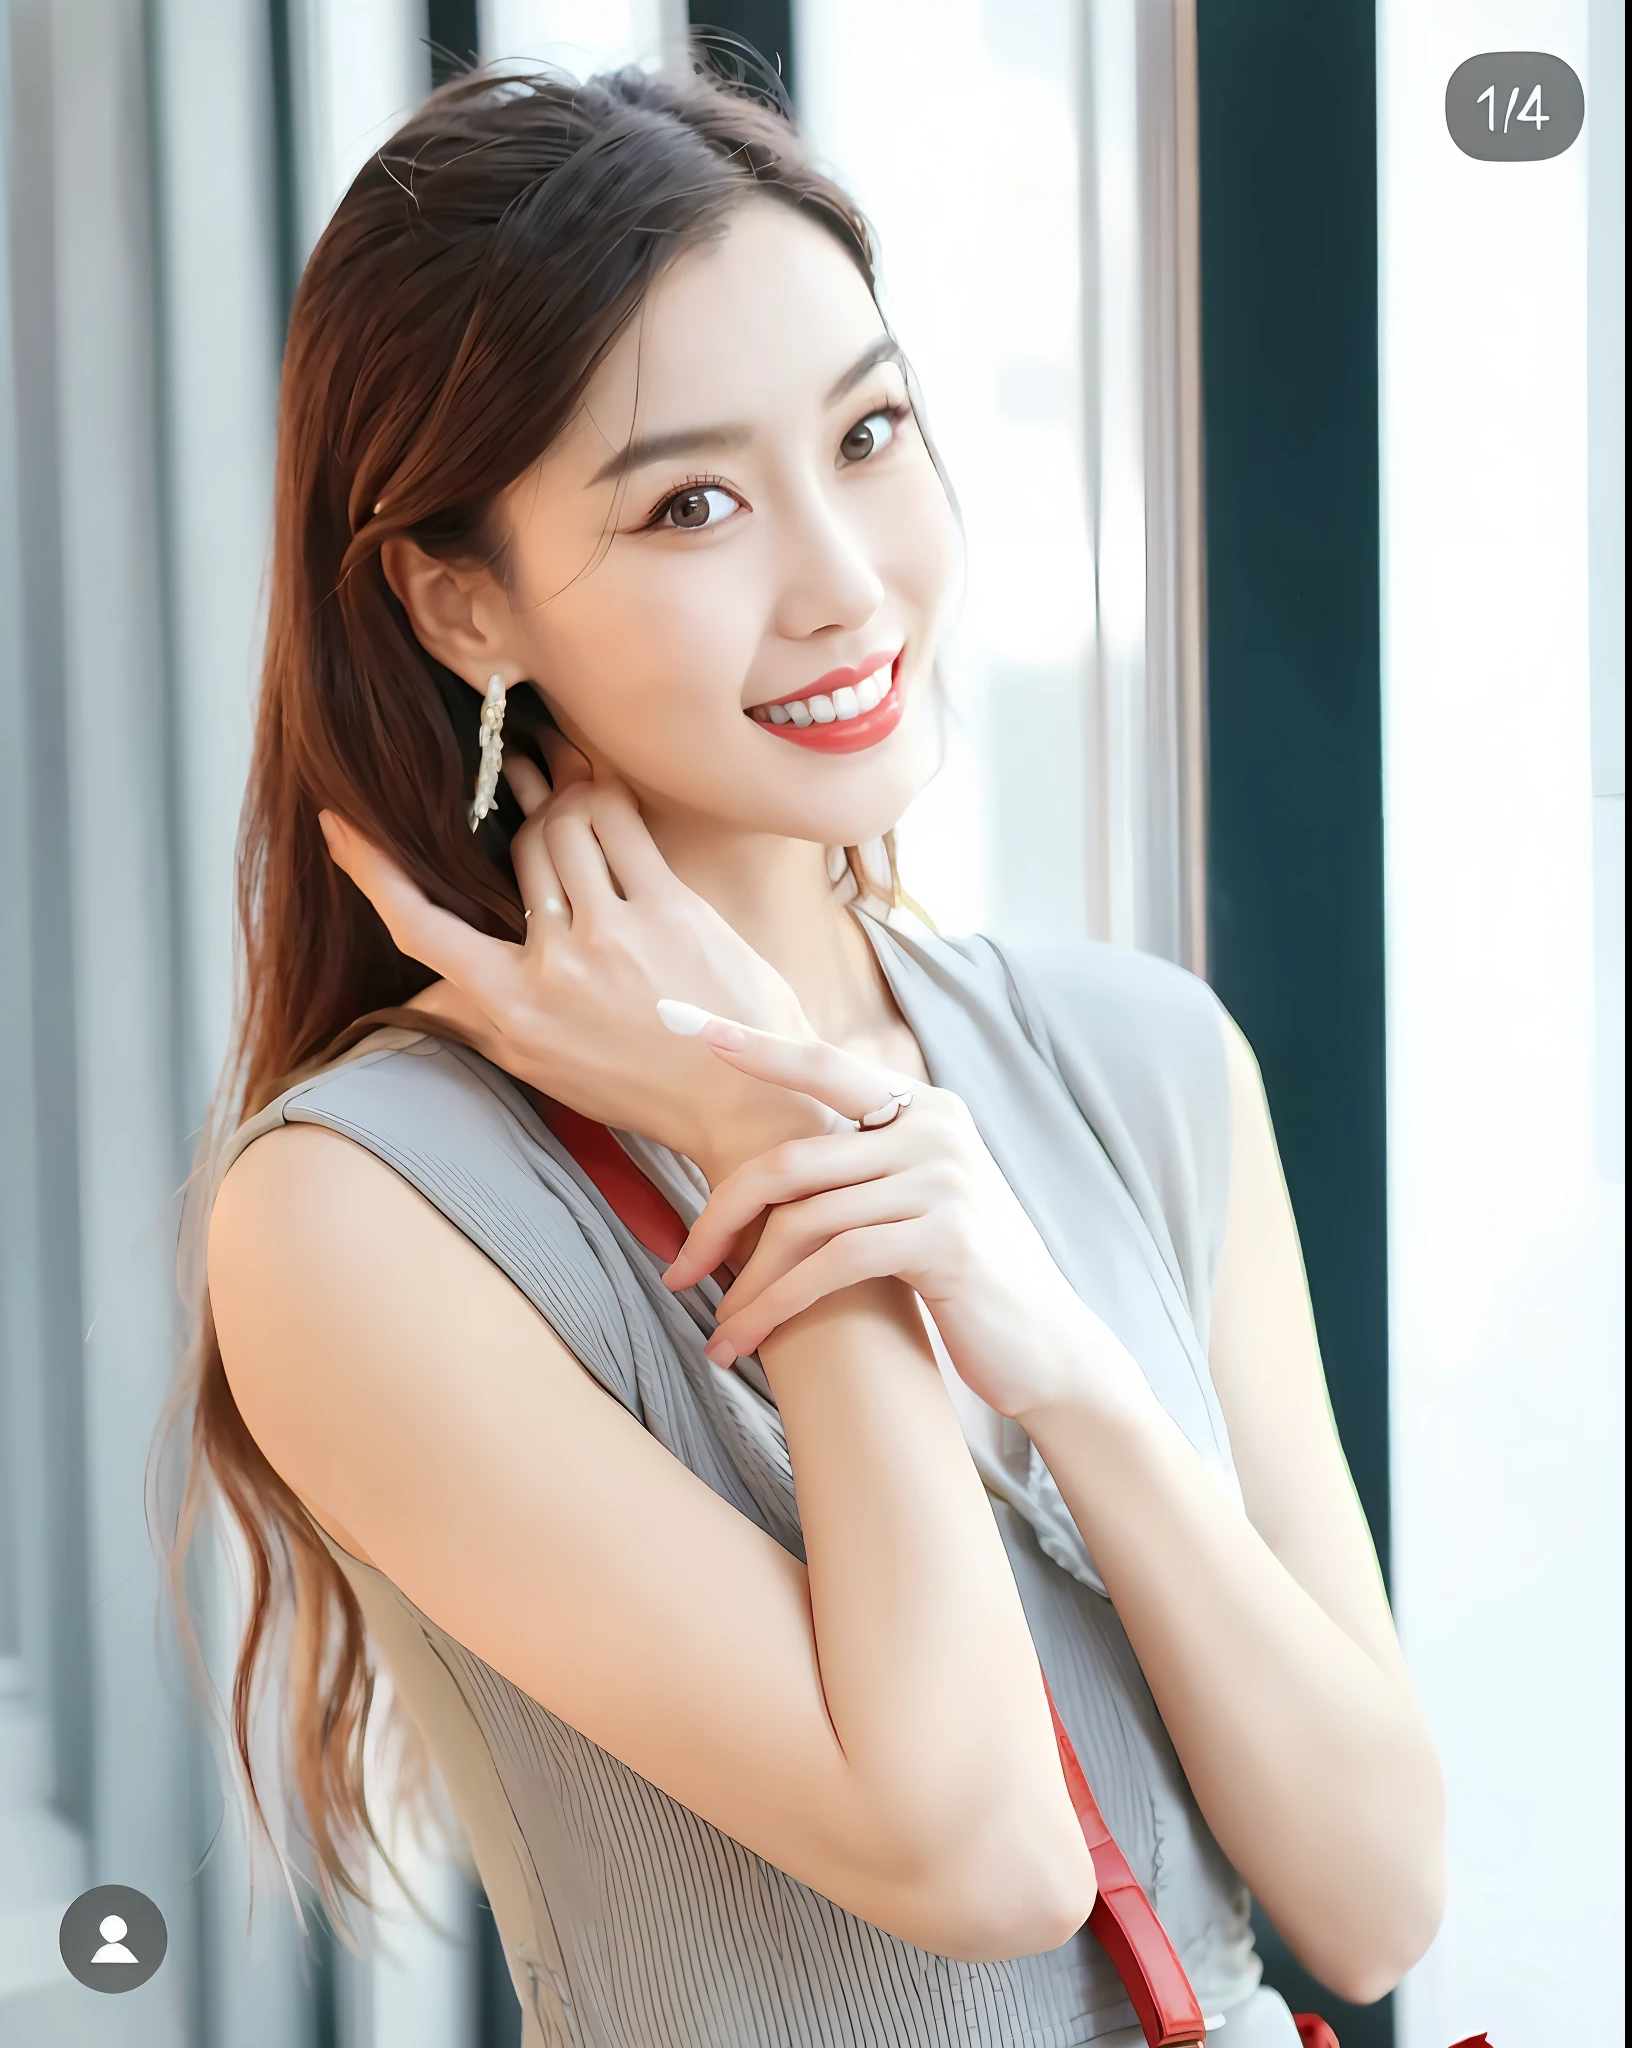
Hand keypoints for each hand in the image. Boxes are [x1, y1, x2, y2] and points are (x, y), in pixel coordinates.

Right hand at [319, 747, 833, 1181]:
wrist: (744, 1105)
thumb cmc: (644, 1086)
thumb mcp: (545, 1068)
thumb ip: (485, 1022)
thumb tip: (424, 1001)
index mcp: (513, 1010)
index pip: (422, 929)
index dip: (373, 872)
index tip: (340, 824)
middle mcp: (554, 967)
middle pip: (516, 852)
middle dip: (524, 807)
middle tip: (525, 770)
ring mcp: (612, 934)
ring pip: (565, 824)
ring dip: (569, 796)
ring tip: (575, 783)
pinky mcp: (670, 909)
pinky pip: (621, 822)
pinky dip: (609, 796)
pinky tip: (609, 791)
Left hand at [660, 1017, 1144, 1419]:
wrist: (1046, 1345)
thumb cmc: (963, 1278)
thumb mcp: (917, 1199)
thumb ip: (863, 1165)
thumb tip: (774, 1163)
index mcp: (925, 1107)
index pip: (821, 1064)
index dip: (753, 1045)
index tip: (682, 1024)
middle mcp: (936, 1129)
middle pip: (791, 1161)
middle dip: (719, 1219)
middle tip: (677, 1270)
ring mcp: (944, 1181)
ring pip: (803, 1221)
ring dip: (747, 1288)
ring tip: (718, 1335)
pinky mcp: (946, 1240)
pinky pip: (833, 1265)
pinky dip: (778, 1306)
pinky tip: (747, 1340)